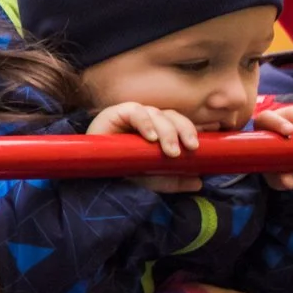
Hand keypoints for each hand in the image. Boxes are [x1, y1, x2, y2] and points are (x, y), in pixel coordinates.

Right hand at [87, 102, 201, 192]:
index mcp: (158, 131)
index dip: (189, 131)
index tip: (195, 148)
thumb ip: (174, 180)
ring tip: (169, 150)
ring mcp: (132, 116)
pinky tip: (149, 137)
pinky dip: (145, 122)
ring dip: (166, 131)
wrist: (94, 173)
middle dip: (182, 131)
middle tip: (186, 150)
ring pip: (156, 113)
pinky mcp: (115, 113)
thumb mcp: (152, 179)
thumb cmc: (122, 171)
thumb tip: (198, 182)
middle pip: (171, 116)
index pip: (179, 123)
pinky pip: (135, 111)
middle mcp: (147, 120)